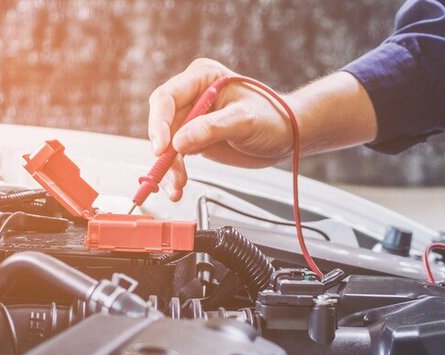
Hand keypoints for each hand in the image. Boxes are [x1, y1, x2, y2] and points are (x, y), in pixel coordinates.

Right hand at [147, 59, 294, 197]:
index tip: (162, 147)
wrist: (285, 136)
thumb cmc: (272, 118)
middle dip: (164, 150)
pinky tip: (177, 185)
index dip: (160, 123)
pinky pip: (176, 156)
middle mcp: (192, 95)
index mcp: (202, 77)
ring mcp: (192, 118)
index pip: (167, 97)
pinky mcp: (194, 139)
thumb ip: (212, 128)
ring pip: (167, 144)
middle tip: (171, 171)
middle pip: (163, 123)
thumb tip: (179, 142)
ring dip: (168, 167)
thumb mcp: (245, 120)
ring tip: (177, 186)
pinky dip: (175, 172)